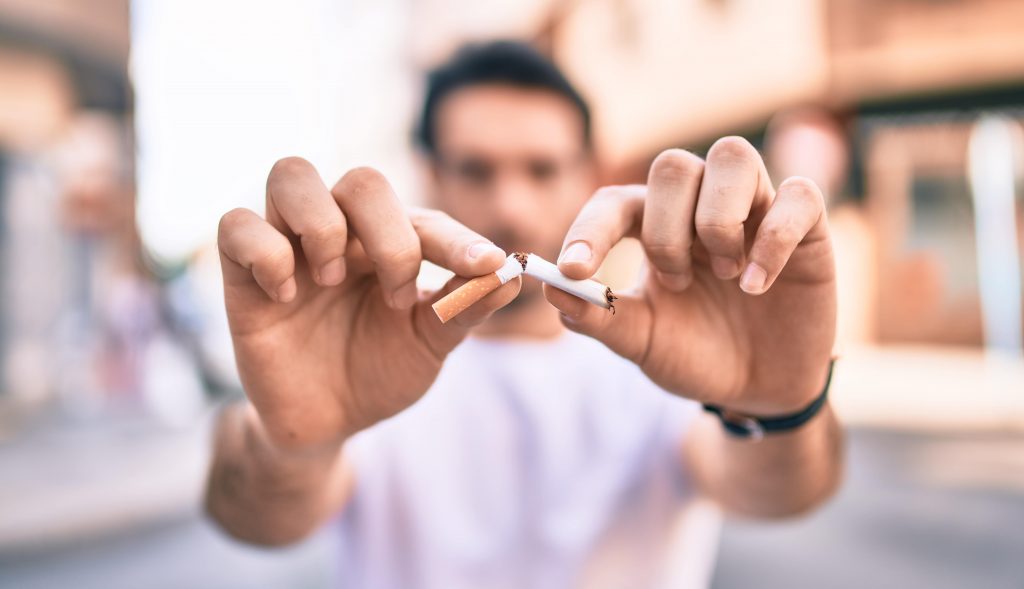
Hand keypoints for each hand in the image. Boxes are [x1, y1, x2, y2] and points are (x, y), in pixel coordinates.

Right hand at [218, 158, 519, 449]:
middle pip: (362, 180)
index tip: (485, 267)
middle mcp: (341, 231)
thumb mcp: (429, 344)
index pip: (425, 219)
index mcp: (391, 241)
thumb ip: (464, 308)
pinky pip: (237, 224)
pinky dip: (266, 252)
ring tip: (334, 280)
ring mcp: (290, 246)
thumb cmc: (380, 371)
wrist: (327, 422)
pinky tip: (288, 297)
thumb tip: (512, 275)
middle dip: (389, 235)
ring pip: (292, 175)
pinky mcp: (241, 273)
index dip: (458, 240)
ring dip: (323, 226)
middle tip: (397, 293)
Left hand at [545, 137, 835, 414]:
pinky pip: (798, 195)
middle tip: (677, 283)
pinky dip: (773, 238)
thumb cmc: (695, 354)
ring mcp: (755, 209)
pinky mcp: (808, 226)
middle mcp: (701, 205)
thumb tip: (549, 286)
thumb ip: (598, 316)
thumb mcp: (642, 342)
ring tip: (726, 277)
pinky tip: (757, 286)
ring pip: (733, 156)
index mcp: (654, 226)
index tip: (573, 269)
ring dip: (717, 220)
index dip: (590, 229)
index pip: (614, 202)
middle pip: (673, 166)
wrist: (758, 390)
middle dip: (666, 229)